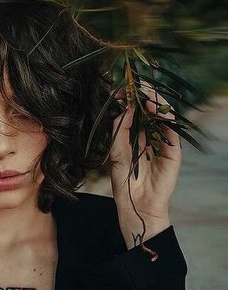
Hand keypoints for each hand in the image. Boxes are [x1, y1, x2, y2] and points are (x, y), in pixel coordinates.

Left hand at [110, 86, 181, 248]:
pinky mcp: (173, 151)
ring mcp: (162, 142)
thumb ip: (120, 128)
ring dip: (155, 103)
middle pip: (149, 110)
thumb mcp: (116, 150)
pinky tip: (157, 109)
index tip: (121, 89)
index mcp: (135, 136)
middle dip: (143, 96)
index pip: (134, 112)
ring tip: (146, 95)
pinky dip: (166, 117)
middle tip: (136, 86)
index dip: (129, 100)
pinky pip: (172, 130)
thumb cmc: (124, 179)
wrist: (136, 203)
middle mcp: (149, 136)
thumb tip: (125, 106)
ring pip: (163, 116)